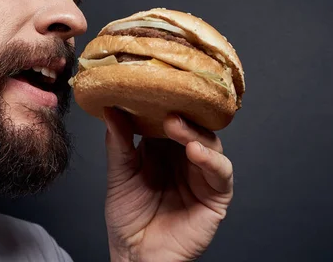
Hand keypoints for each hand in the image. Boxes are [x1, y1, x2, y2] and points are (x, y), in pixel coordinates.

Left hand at [103, 107, 233, 261]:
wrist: (135, 255)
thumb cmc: (127, 217)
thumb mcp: (119, 174)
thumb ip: (118, 142)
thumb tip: (110, 108)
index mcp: (161, 148)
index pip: (168, 117)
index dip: (162, 103)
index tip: (150, 88)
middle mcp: (184, 157)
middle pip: (192, 125)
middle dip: (180, 113)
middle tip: (164, 105)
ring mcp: (201, 174)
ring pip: (209, 142)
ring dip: (194, 132)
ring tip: (175, 125)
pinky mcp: (216, 195)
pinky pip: (222, 172)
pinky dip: (211, 159)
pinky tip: (194, 151)